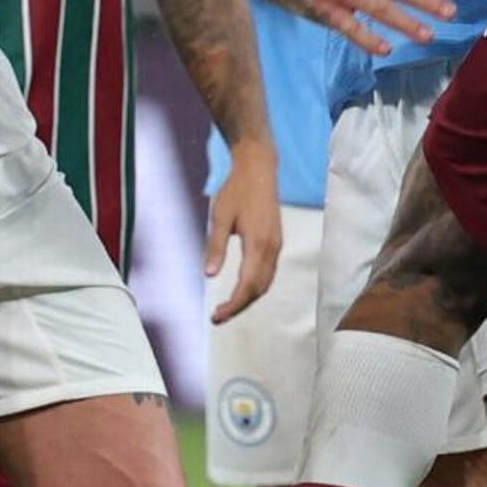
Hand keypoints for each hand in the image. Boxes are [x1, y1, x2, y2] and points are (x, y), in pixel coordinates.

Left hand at [207, 139, 281, 321]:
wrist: (260, 168)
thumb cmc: (236, 190)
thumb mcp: (220, 216)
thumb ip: (215, 247)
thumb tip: (209, 275)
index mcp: (258, 244)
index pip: (247, 286)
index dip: (233, 305)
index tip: (216, 317)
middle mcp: (272, 248)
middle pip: (259, 289)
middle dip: (240, 306)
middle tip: (218, 317)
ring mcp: (277, 245)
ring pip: (266, 282)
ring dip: (249, 298)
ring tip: (228, 307)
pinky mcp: (277, 241)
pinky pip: (269, 272)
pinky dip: (256, 286)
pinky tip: (242, 288)